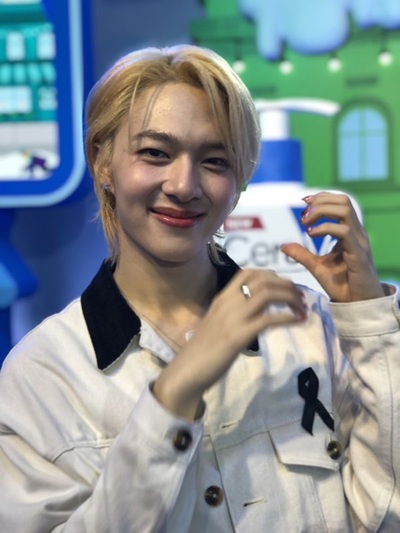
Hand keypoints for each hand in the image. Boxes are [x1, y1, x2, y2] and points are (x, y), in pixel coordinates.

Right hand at [153, 269, 305, 419]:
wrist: (187, 371)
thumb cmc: (202, 350)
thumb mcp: (217, 323)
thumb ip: (233, 313)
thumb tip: (254, 311)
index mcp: (222, 298)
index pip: (248, 273)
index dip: (271, 274)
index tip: (284, 285)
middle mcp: (228, 303)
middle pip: (263, 280)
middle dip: (286, 285)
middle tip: (299, 296)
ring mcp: (233, 318)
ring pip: (267, 294)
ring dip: (289, 298)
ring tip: (301, 307)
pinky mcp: (239, 336)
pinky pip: (269, 319)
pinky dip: (288, 317)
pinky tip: (298, 321)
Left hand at [281, 192, 384, 302]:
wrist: (357, 304)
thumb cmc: (342, 285)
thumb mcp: (316, 266)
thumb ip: (302, 254)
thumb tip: (283, 246)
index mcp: (349, 233)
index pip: (340, 203)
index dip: (321, 198)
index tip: (303, 203)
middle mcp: (356, 233)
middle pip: (343, 200)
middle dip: (320, 201)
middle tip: (303, 214)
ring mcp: (359, 241)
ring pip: (345, 210)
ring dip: (322, 211)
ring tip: (306, 222)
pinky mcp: (358, 252)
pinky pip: (344, 231)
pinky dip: (325, 228)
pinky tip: (311, 234)